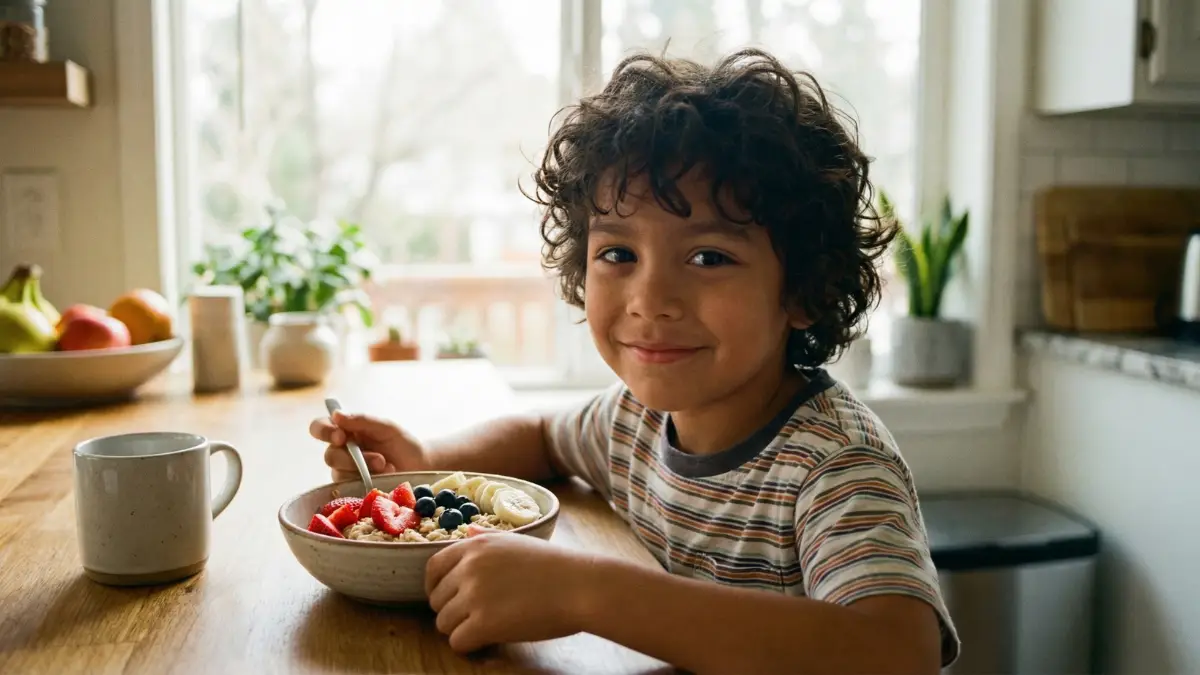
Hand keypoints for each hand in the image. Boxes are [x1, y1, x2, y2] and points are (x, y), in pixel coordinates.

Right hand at [309, 410, 428, 480]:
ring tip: (388, 467)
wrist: (419, 466)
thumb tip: (336, 415)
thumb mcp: (386, 427)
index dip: (324, 432)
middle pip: (330, 456)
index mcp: (345, 431)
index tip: (341, 436)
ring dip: (365, 471)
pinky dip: (368, 482)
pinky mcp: (353, 489)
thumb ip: (363, 420)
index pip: (319, 428)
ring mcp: (346, 471)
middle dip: (354, 459)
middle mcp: (341, 451)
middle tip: (379, 459)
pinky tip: (385, 477)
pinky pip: (350, 488)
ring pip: (340, 474)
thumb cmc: (402, 443)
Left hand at [425, 532, 596, 652]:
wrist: (581, 586)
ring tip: (484, 630)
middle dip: (452, 612)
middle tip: (474, 618)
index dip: (434, 587)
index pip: (433, 568)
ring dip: (460, 630)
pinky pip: (457, 642)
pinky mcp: (484, 623)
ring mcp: (475, 595)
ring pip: (443, 623)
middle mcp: (469, 568)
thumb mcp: (517, 541)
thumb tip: (470, 531)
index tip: (445, 599)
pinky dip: (469, 646)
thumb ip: (487, 538)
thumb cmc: (556, 566)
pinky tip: (487, 642)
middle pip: (437, 600)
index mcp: (476, 546)